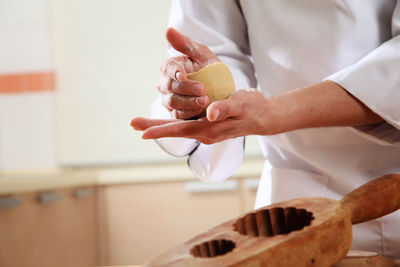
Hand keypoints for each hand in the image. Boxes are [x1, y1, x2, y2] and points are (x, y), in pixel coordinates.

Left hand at [131, 89, 276, 143]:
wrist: (262, 116)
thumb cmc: (253, 107)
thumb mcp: (241, 103)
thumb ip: (225, 108)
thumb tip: (210, 113)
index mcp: (210, 128)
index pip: (181, 130)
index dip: (161, 130)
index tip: (142, 133)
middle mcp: (205, 133)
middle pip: (174, 131)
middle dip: (153, 128)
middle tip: (132, 124)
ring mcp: (206, 132)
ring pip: (178, 129)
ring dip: (159, 126)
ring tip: (141, 123)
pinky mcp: (207, 127)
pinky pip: (185, 127)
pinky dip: (171, 124)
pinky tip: (163, 121)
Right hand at [158, 28, 218, 118]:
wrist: (221, 91)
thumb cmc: (209, 69)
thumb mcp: (202, 54)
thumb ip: (186, 44)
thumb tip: (167, 30)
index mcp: (171, 66)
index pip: (167, 67)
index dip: (174, 71)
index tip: (183, 74)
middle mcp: (166, 83)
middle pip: (168, 86)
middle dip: (185, 88)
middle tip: (203, 89)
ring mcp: (170, 100)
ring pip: (172, 102)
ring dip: (188, 102)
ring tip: (205, 101)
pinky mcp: (176, 114)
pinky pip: (177, 115)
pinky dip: (188, 113)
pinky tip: (200, 111)